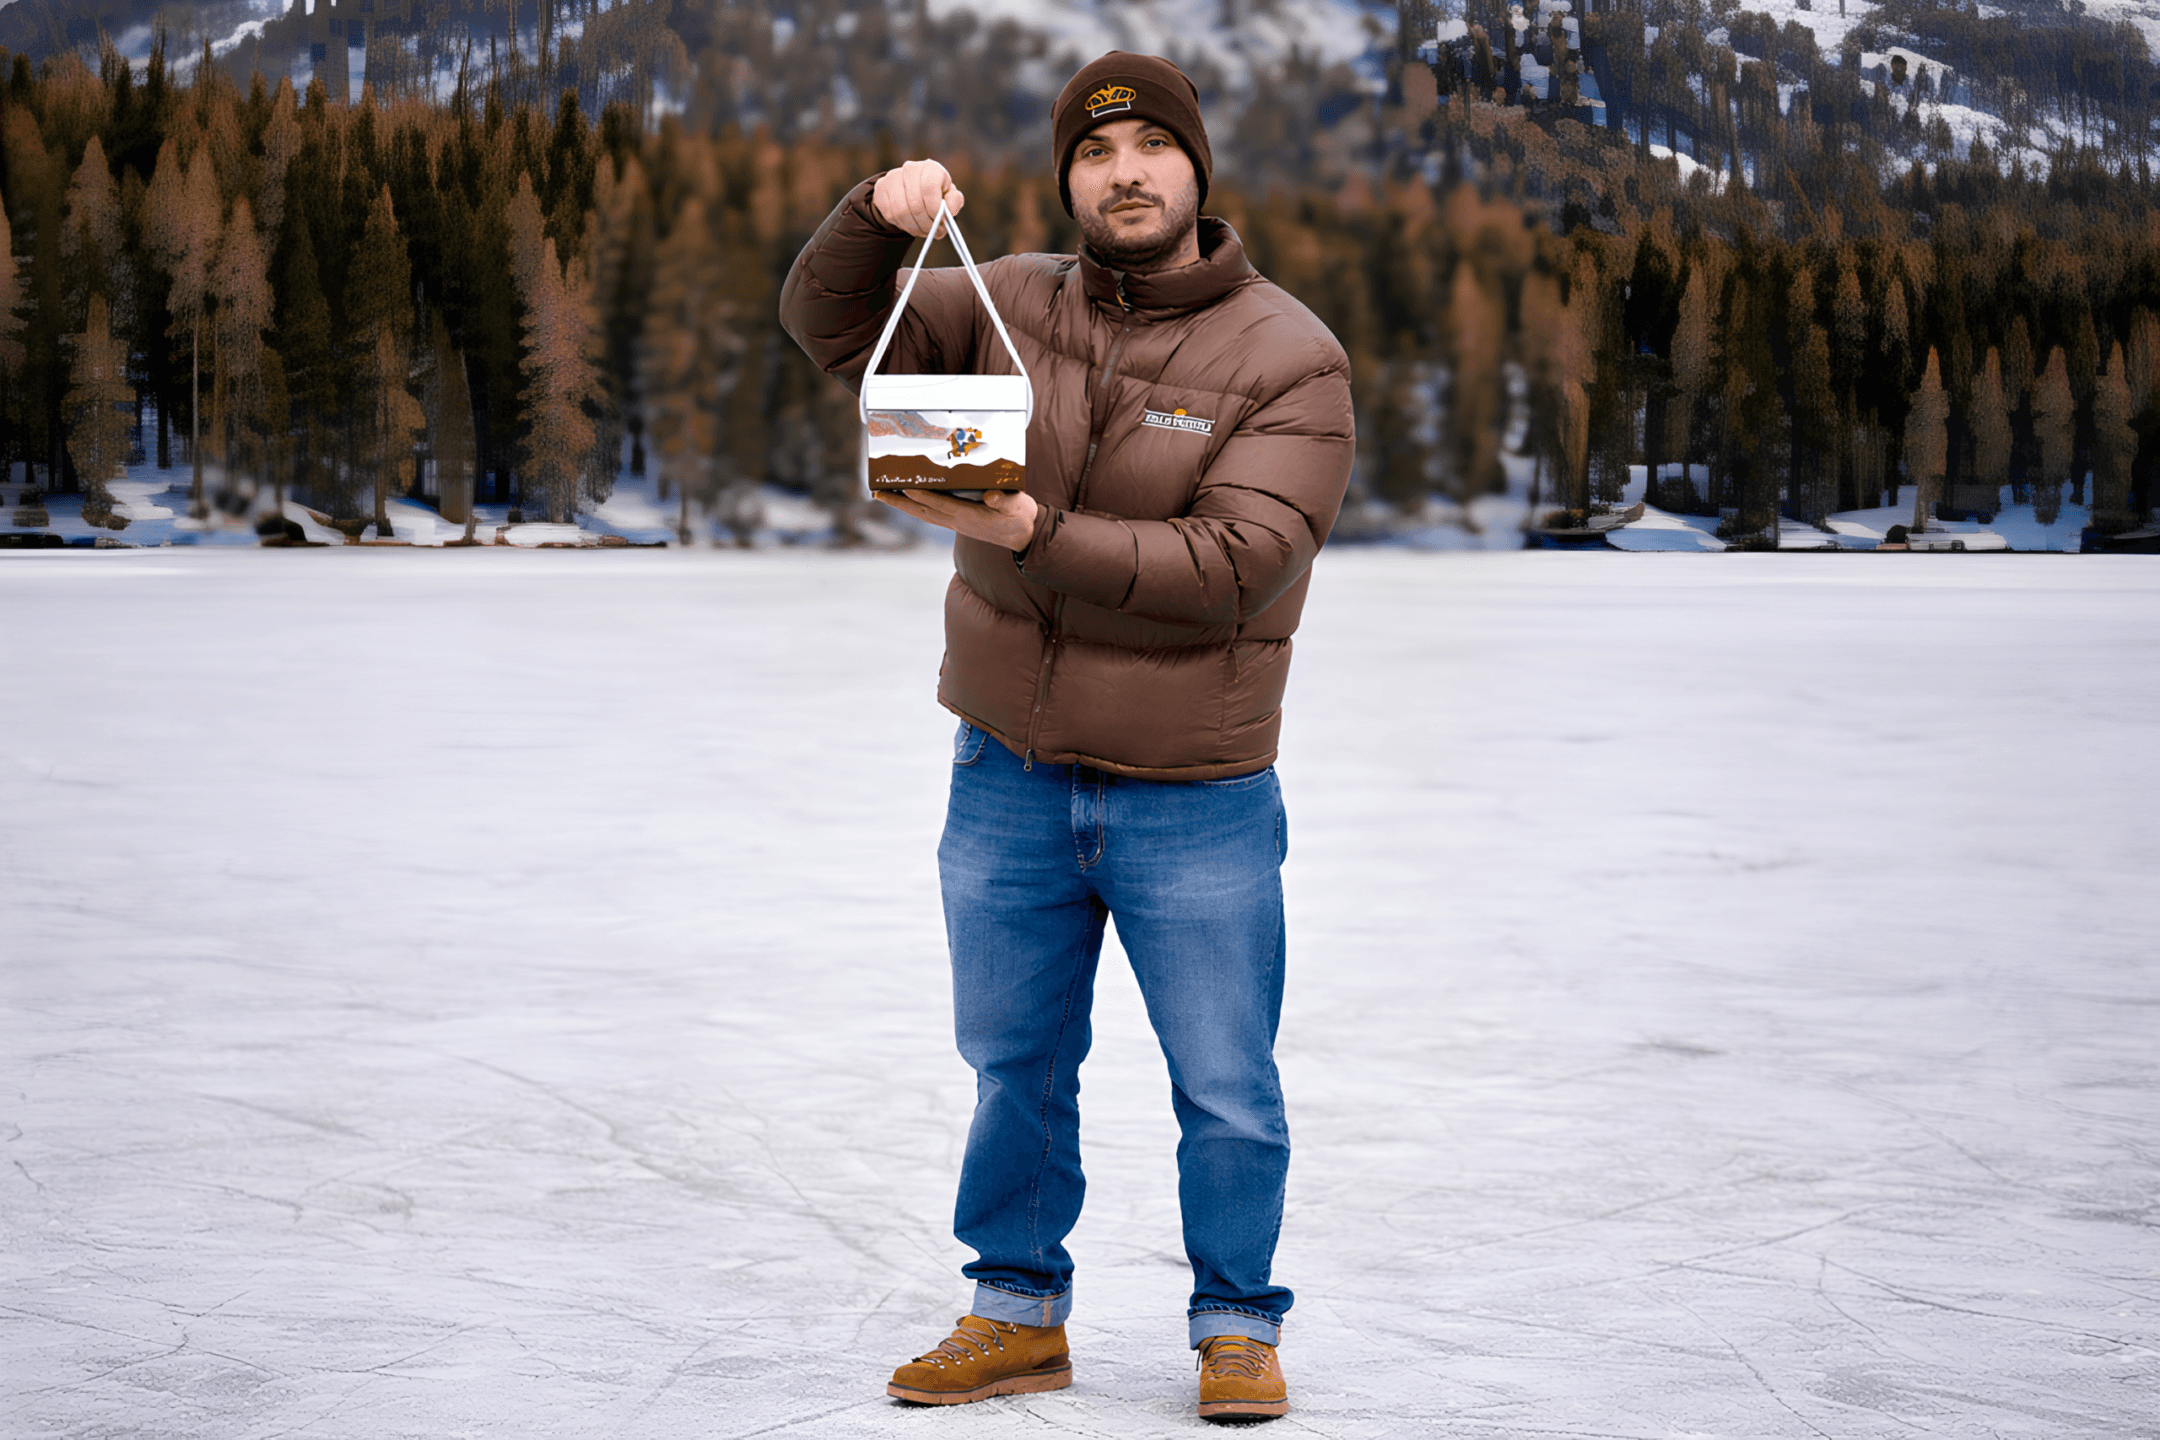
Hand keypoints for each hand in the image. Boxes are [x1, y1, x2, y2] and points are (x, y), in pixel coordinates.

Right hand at [872, 160, 965, 236]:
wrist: (913, 188)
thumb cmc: (936, 193)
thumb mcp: (950, 195)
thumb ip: (954, 201)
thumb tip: (948, 210)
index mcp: (930, 168)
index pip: (929, 188)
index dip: (935, 209)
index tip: (941, 222)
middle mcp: (910, 169)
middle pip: (915, 204)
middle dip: (926, 224)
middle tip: (935, 233)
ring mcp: (892, 177)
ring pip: (901, 212)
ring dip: (914, 228)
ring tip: (924, 232)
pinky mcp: (881, 189)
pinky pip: (890, 214)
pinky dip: (902, 225)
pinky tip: (911, 225)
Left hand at [875, 488, 1037, 550]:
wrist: (1024, 536)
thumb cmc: (1020, 517)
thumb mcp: (1016, 507)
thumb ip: (1003, 501)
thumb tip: (992, 496)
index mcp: (969, 516)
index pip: (940, 504)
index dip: (923, 495)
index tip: (905, 486)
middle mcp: (957, 521)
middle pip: (922, 511)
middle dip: (900, 502)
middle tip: (877, 493)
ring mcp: (955, 523)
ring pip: (923, 513)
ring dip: (902, 505)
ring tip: (883, 494)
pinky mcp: (957, 522)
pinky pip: (931, 514)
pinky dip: (916, 506)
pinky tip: (907, 499)